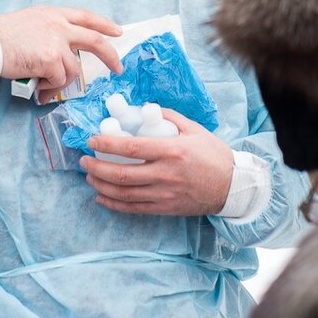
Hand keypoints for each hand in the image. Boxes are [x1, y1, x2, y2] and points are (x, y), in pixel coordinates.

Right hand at [0, 6, 122, 99]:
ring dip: (59, 81)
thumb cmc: (1, 35)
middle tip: (117, 68)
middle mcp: (59, 25)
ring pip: (73, 70)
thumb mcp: (32, 21)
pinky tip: (35, 84)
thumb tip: (65, 52)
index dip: (104, 25)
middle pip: (94, 41)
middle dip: (110, 56)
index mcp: (54, 14)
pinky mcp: (50, 59)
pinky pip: (59, 81)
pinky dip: (48, 87)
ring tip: (41, 82)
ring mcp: (56, 42)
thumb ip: (52, 30)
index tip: (117, 32)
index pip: (87, 16)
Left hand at [81, 109, 233, 215]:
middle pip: (122, 174)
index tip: (92, 140)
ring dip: (101, 185)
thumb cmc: (214, 154)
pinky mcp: (165, 208)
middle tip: (84, 160)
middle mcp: (165, 174)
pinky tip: (102, 197)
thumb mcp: (194, 129)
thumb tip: (145, 108)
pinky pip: (134, 209)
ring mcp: (164, 194)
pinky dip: (114, 204)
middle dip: (97, 167)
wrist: (233, 186)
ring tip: (90, 176)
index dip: (107, 145)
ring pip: (124, 194)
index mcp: (172, 151)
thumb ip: (168, 117)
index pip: (131, 148)